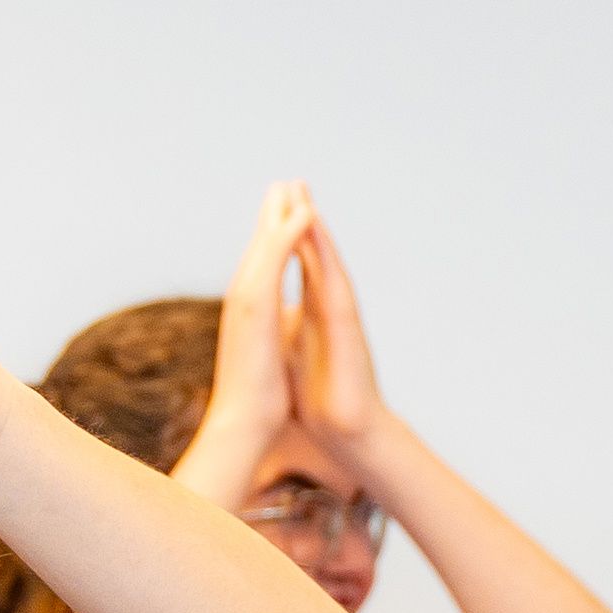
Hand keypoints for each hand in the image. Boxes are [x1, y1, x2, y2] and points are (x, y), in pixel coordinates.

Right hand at [187, 181, 315, 494]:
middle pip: (258, 248)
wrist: (244, 425)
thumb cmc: (258, 403)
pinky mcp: (256, 306)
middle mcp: (243, 301)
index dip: (272, 242)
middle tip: (283, 184)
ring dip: (279, 214)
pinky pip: (275, 259)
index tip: (282, 216)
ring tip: (293, 186)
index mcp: (250, 314)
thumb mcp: (267, 360)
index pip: (261, 268)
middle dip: (272, 215)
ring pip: (264, 246)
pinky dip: (289, 235)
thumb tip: (277, 342)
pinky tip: (305, 215)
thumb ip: (271, 341)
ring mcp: (246, 300)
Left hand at [283, 200, 397, 472]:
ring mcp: (339, 313)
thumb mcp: (294, 359)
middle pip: (313, 254)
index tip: (275, 207)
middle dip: (301, 218)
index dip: (288, 238)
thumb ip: (284, 337)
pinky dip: (322, 252)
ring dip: (314, 225)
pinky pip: (331, 277)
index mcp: (312, 315)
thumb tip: (265, 333)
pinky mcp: (346, 323)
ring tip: (302, 193)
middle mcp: (327, 308)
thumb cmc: (321, 403)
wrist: (347, 431)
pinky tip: (313, 229)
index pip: (299, 268)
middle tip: (291, 181)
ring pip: (325, 259)